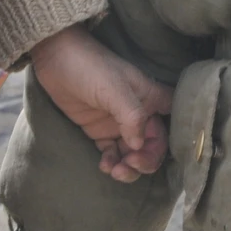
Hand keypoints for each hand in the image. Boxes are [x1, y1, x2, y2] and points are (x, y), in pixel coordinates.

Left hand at [29, 26, 171, 182]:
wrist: (55, 59)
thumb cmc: (90, 66)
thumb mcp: (114, 88)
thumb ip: (131, 116)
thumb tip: (139, 145)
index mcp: (150, 97)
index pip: (173, 122)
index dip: (174, 140)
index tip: (157, 151)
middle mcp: (139, 112)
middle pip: (154, 144)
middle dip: (146, 159)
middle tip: (131, 164)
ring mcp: (118, 123)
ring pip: (133, 153)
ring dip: (129, 167)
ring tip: (116, 172)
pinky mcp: (99, 131)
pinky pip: (112, 153)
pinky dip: (112, 163)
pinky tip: (105, 166)